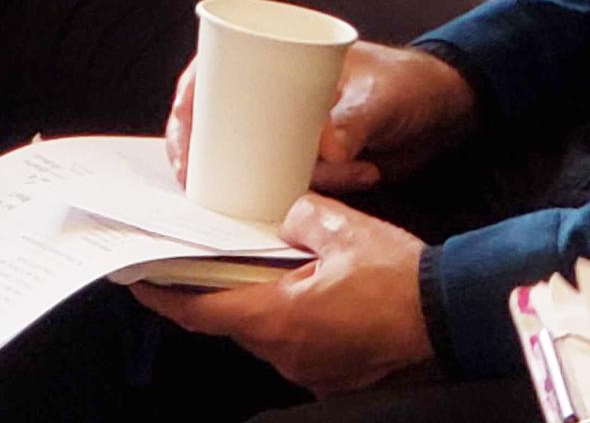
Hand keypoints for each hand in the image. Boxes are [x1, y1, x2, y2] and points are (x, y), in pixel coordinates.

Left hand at [135, 196, 432, 395]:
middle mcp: (287, 353)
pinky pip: (296, 341)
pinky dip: (288, 314)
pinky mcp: (334, 374)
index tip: (138, 278)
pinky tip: (302, 285)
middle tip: (196, 254)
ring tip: (255, 260)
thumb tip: (286, 216)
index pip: (201, 311)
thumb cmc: (399, 279)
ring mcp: (310, 370)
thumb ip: (297, 214)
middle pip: (231, 319)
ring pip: (265, 330)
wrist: (452, 320)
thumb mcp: (341, 226)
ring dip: (256, 299)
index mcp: (277, 318)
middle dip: (213, 288)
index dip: (164, 296)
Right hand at [165, 40, 476, 195]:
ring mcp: (295, 128)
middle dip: (226, 164)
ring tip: (354, 162)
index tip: (183, 153)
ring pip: (264, 164)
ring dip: (299, 177)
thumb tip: (325, 147)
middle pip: (223, 128)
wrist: (447, 110)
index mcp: (276, 56)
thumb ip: (353, 119)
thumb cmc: (407, 82)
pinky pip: (299, 183)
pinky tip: (366, 170)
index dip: (185, 113)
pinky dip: (324, 187)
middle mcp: (277, 93)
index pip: (207, 76)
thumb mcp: (378, 96)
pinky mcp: (318, 160)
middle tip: (235, 194)